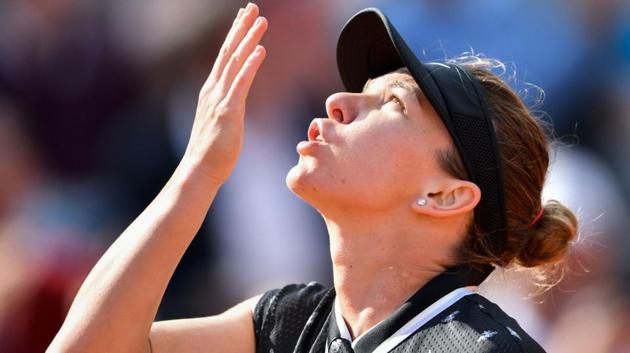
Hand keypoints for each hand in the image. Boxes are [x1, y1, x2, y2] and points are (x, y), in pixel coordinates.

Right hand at [183, 3, 266, 185]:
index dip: (235, 35)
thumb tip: (233, 103)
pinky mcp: (228, 111)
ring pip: (235, 62)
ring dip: (249, 39)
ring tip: (262, 20)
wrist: (200, 170)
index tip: (244, 18)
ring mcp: (219, 99)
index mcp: (211, 91)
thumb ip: (226, 107)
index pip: (225, 57)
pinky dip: (251, 65)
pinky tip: (260, 50)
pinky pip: (241, 83)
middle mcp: (213, 90)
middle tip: (252, 7)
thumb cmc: (212, 152)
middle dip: (241, 28)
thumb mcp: (220, 122)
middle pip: (228, 51)